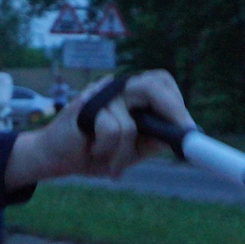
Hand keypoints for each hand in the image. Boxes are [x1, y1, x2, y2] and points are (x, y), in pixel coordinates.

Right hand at [5, 71, 194, 187]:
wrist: (54, 158)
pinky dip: (107, 151)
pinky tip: (92, 152)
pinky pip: (113, 131)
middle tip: (184, 133)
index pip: (161, 82)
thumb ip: (152, 141)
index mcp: (131, 96)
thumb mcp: (131, 150)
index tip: (190, 129)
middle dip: (173, 111)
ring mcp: (101, 94)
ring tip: (108, 161)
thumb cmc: (93, 151)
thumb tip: (182, 136)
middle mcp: (117, 89)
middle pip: (154, 85)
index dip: (178, 102)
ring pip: (131, 123)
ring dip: (123, 152)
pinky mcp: (85, 105)